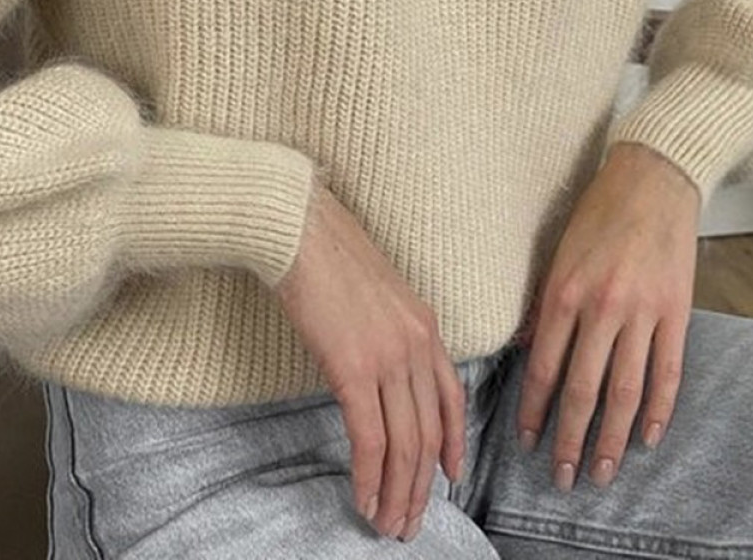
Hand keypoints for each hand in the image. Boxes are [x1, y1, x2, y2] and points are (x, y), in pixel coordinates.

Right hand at [274, 180, 465, 542]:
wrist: (300, 228)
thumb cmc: (327, 253)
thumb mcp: (377, 292)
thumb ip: (389, 332)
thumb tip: (379, 369)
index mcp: (425, 326)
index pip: (451, 399)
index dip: (453, 445)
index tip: (448, 477)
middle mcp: (417, 344)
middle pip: (430, 433)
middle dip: (421, 486)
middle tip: (409, 521)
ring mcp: (388, 357)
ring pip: (405, 445)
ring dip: (397, 492)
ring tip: (388, 524)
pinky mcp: (353, 368)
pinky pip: (369, 438)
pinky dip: (368, 477)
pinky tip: (363, 499)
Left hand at [515, 142, 699, 491]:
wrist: (653, 179)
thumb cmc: (598, 213)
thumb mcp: (557, 253)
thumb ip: (544, 306)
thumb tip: (528, 351)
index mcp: (565, 292)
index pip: (543, 366)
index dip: (533, 409)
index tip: (525, 440)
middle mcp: (602, 307)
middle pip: (583, 390)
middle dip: (569, 439)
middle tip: (561, 477)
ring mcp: (643, 313)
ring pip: (625, 391)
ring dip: (611, 438)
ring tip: (602, 472)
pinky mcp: (677, 312)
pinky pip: (667, 373)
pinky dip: (657, 410)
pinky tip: (646, 438)